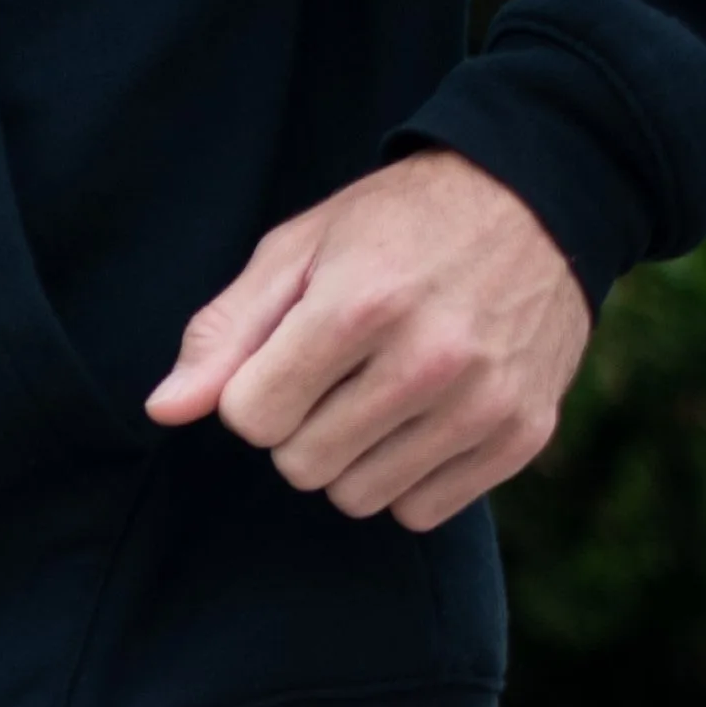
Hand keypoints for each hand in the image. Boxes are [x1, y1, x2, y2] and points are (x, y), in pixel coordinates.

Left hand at [146, 151, 590, 532]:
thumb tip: (163, 412)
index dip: (258, 392)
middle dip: (304, 426)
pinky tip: (430, 416)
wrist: (542, 194)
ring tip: (386, 391)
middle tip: (343, 372)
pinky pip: (419, 512)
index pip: (251, 419)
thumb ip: (225, 332)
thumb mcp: (301, 250)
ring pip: (358, 498)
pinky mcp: (519, 435)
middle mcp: (429, 358)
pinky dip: (411, 476)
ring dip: (354, 458)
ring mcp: (481, 402)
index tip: (290, 356)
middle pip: (301, 467)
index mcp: (362, 303)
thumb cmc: (399, 225)